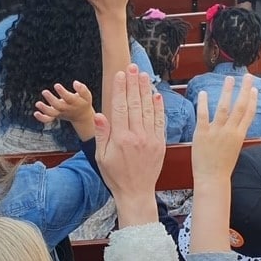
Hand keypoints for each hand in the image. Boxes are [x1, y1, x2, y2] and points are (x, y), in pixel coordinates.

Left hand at [34, 81, 94, 141]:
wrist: (82, 117)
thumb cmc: (83, 103)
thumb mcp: (87, 96)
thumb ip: (82, 89)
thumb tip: (75, 83)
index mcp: (75, 103)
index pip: (68, 98)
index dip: (62, 92)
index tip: (56, 85)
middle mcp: (66, 109)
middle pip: (58, 106)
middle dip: (51, 99)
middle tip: (44, 91)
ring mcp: (60, 113)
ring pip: (52, 113)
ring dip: (44, 109)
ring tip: (37, 103)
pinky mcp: (56, 116)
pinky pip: (48, 119)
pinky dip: (42, 118)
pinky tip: (36, 113)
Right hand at [93, 66, 164, 226]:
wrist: (136, 193)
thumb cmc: (115, 176)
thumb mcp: (101, 157)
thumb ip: (102, 134)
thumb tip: (100, 114)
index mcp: (120, 138)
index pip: (120, 107)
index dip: (120, 89)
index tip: (120, 75)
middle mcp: (137, 136)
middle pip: (135, 104)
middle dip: (133, 83)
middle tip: (132, 67)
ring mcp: (150, 139)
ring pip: (148, 109)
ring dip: (146, 90)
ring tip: (143, 75)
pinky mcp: (160, 143)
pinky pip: (160, 121)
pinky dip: (159, 107)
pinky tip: (156, 95)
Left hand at [191, 73, 258, 182]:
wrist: (212, 179)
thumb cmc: (222, 167)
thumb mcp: (234, 150)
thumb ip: (234, 136)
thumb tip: (236, 126)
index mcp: (240, 136)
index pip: (249, 114)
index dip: (253, 100)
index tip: (254, 89)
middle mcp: (230, 131)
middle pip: (240, 107)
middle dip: (245, 89)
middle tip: (248, 76)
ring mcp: (216, 132)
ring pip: (224, 107)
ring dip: (227, 91)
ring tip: (229, 79)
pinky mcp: (202, 134)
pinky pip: (203, 115)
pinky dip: (204, 103)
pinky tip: (204, 92)